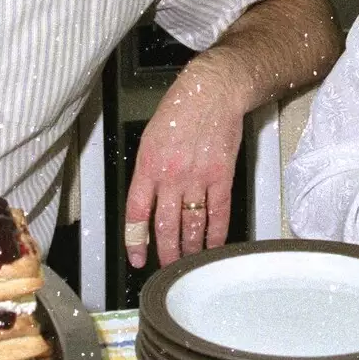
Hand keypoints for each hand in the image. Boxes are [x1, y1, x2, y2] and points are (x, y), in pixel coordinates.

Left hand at [123, 62, 243, 268]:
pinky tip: (213, 246)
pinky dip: (216, 234)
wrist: (213, 92)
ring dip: (189, 248)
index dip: (136, 240)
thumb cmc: (180, 109)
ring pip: (191, 224)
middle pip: (166, 225)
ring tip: (188, 262)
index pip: (137, 213)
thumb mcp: (150, 138)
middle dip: (166, 252)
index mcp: (149, 166)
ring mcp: (198, 178)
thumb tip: (148, 200)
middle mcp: (171, 176)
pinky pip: (218, 213)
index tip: (137, 257)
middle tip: (167, 267)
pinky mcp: (222, 177)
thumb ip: (148, 171)